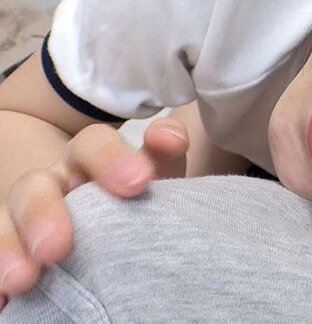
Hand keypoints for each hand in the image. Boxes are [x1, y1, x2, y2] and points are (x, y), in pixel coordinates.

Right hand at [0, 118, 188, 309]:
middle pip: (35, 187)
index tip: (139, 183)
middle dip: (42, 213)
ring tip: (21, 279)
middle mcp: (52, 184)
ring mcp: (24, 217)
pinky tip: (1, 299)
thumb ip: (162, 154)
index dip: (112, 158)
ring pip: (4, 223)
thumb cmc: (137, 197)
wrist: (117, 226)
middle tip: (56, 247)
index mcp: (87, 160)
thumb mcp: (155, 174)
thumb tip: (171, 137)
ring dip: (9, 248)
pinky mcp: (14, 250)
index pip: (91, 145)